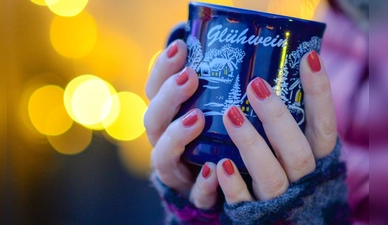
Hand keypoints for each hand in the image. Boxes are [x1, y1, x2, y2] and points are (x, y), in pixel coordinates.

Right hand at [145, 40, 218, 208]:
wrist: (215, 183)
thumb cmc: (213, 134)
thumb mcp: (211, 107)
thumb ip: (215, 85)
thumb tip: (230, 47)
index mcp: (166, 117)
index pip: (155, 90)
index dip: (162, 69)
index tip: (180, 47)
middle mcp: (164, 142)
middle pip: (153, 120)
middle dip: (168, 97)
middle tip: (190, 77)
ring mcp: (176, 170)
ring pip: (163, 156)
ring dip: (177, 136)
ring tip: (197, 118)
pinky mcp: (194, 194)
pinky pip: (194, 192)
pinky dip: (202, 183)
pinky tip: (215, 169)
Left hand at [218, 51, 336, 202]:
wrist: (281, 214)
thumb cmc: (282, 168)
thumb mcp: (293, 144)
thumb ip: (288, 119)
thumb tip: (268, 69)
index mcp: (315, 158)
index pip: (324, 124)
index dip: (320, 93)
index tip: (309, 57)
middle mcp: (302, 179)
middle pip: (298, 151)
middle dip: (277, 117)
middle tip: (255, 84)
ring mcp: (278, 198)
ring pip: (271, 176)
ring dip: (252, 145)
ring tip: (230, 114)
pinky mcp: (253, 213)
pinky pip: (243, 202)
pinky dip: (233, 185)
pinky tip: (221, 164)